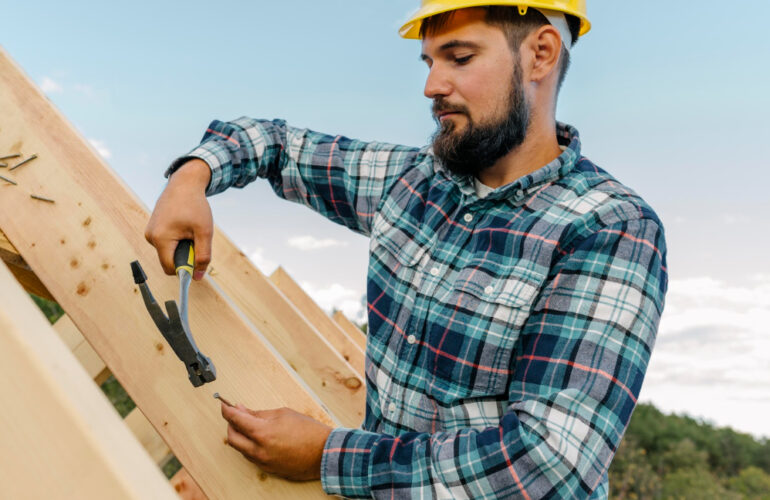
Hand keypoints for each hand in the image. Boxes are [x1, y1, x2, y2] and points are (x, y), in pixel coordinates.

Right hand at [145, 159, 212, 279]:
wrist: (184, 183)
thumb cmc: (195, 205)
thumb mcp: (204, 232)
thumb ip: (203, 256)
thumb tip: (198, 277)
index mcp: (160, 238)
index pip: (170, 268)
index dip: (186, 269)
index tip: (199, 261)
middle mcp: (150, 237)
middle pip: (169, 260)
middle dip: (185, 256)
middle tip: (195, 239)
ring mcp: (150, 232)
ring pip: (168, 252)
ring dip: (181, 247)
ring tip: (189, 230)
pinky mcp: (153, 229)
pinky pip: (166, 244)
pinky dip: (177, 241)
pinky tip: (183, 227)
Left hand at [221, 403, 331, 480]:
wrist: (324, 452)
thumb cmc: (308, 431)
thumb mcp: (283, 414)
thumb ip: (259, 413)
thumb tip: (242, 410)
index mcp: (262, 433)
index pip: (236, 420)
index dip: (227, 410)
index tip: (224, 405)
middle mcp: (259, 450)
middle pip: (232, 437)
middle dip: (230, 424)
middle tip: (235, 414)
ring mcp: (262, 462)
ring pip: (240, 448)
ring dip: (240, 436)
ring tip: (249, 425)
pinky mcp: (267, 469)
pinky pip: (250, 456)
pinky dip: (249, 446)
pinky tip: (257, 438)